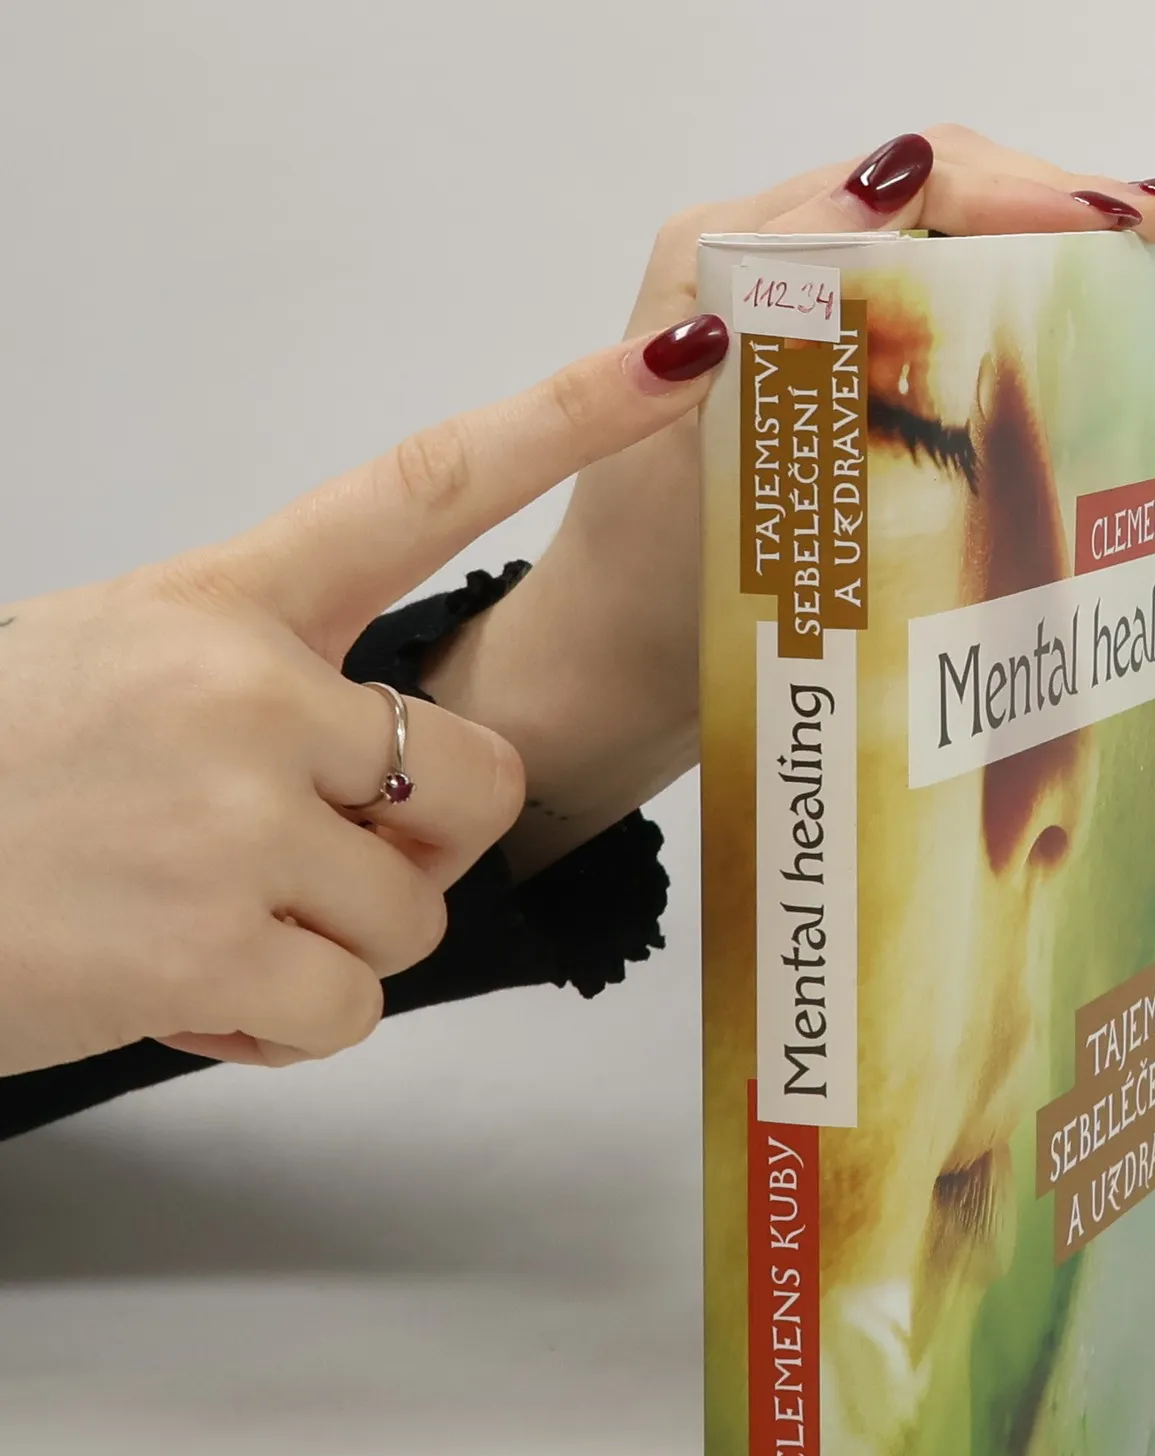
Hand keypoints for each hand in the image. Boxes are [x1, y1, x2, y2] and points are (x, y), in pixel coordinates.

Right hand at [0, 319, 729, 1077]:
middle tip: (315, 863)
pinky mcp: (216, 949)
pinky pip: (351, 1015)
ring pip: (415, 917)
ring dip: (330, 946)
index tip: (679, 360)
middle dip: (424, 845)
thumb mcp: (105, 667)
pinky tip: (179, 987)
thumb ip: (260, 690)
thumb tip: (388, 789)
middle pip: (479, 780)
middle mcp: (244, 693)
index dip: (565, 415)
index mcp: (216, 603)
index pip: (419, 486)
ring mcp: (235, 821)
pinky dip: (278, 1026)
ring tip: (196, 919)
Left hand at [427, 127, 1154, 874]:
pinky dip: (999, 299)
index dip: (1026, 191)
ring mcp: (780, 308)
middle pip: (934, 187)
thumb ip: (800, 323)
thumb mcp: (729, 454)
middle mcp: (751, 262)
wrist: (615, 663)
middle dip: (1055, 200)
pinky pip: (917, 296)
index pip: (906, 185)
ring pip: (937, 237)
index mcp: (724, 264)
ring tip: (1144, 259)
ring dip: (1039, 245)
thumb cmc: (657, 584)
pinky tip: (1070, 321)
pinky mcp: (803, 358)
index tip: (1126, 222)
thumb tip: (902, 183)